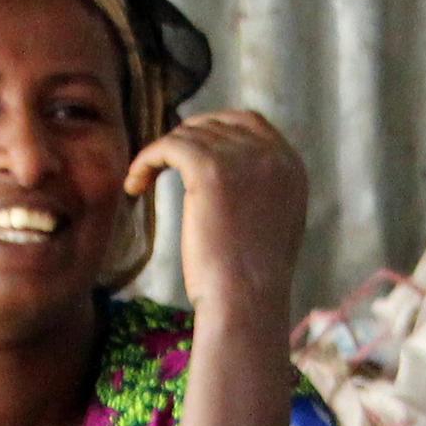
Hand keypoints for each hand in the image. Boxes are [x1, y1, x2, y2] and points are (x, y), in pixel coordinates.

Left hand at [127, 109, 307, 331]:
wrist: (246, 302)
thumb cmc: (252, 281)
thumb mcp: (273, 225)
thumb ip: (260, 190)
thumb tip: (227, 176)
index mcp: (291, 166)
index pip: (248, 123)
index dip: (213, 129)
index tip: (188, 150)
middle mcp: (272, 154)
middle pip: (215, 124)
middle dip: (184, 139)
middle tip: (159, 165)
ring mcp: (243, 158)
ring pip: (188, 135)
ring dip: (160, 154)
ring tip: (141, 182)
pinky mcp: (210, 168)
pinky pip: (168, 146)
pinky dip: (146, 160)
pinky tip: (134, 185)